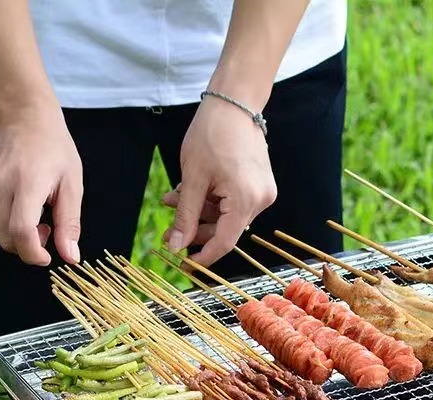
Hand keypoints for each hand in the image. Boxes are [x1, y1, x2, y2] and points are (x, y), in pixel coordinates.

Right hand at [0, 105, 82, 265]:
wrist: (23, 122)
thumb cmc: (54, 152)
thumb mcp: (72, 186)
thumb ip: (69, 224)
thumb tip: (71, 257)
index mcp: (26, 184)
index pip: (20, 231)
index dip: (33, 253)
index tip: (47, 257)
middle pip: (7, 239)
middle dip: (30, 246)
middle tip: (48, 228)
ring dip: (17, 236)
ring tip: (34, 215)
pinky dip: (3, 226)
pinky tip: (17, 210)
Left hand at [163, 98, 276, 265]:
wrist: (234, 102)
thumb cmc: (212, 133)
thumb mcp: (192, 178)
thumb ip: (185, 216)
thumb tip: (176, 245)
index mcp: (246, 200)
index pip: (224, 242)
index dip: (203, 256)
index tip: (184, 265)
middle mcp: (260, 200)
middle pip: (226, 230)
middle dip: (196, 230)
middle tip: (169, 231)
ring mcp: (262, 193)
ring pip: (227, 216)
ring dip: (201, 213)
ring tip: (172, 200)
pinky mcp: (260, 185)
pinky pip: (233, 203)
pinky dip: (213, 202)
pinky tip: (191, 193)